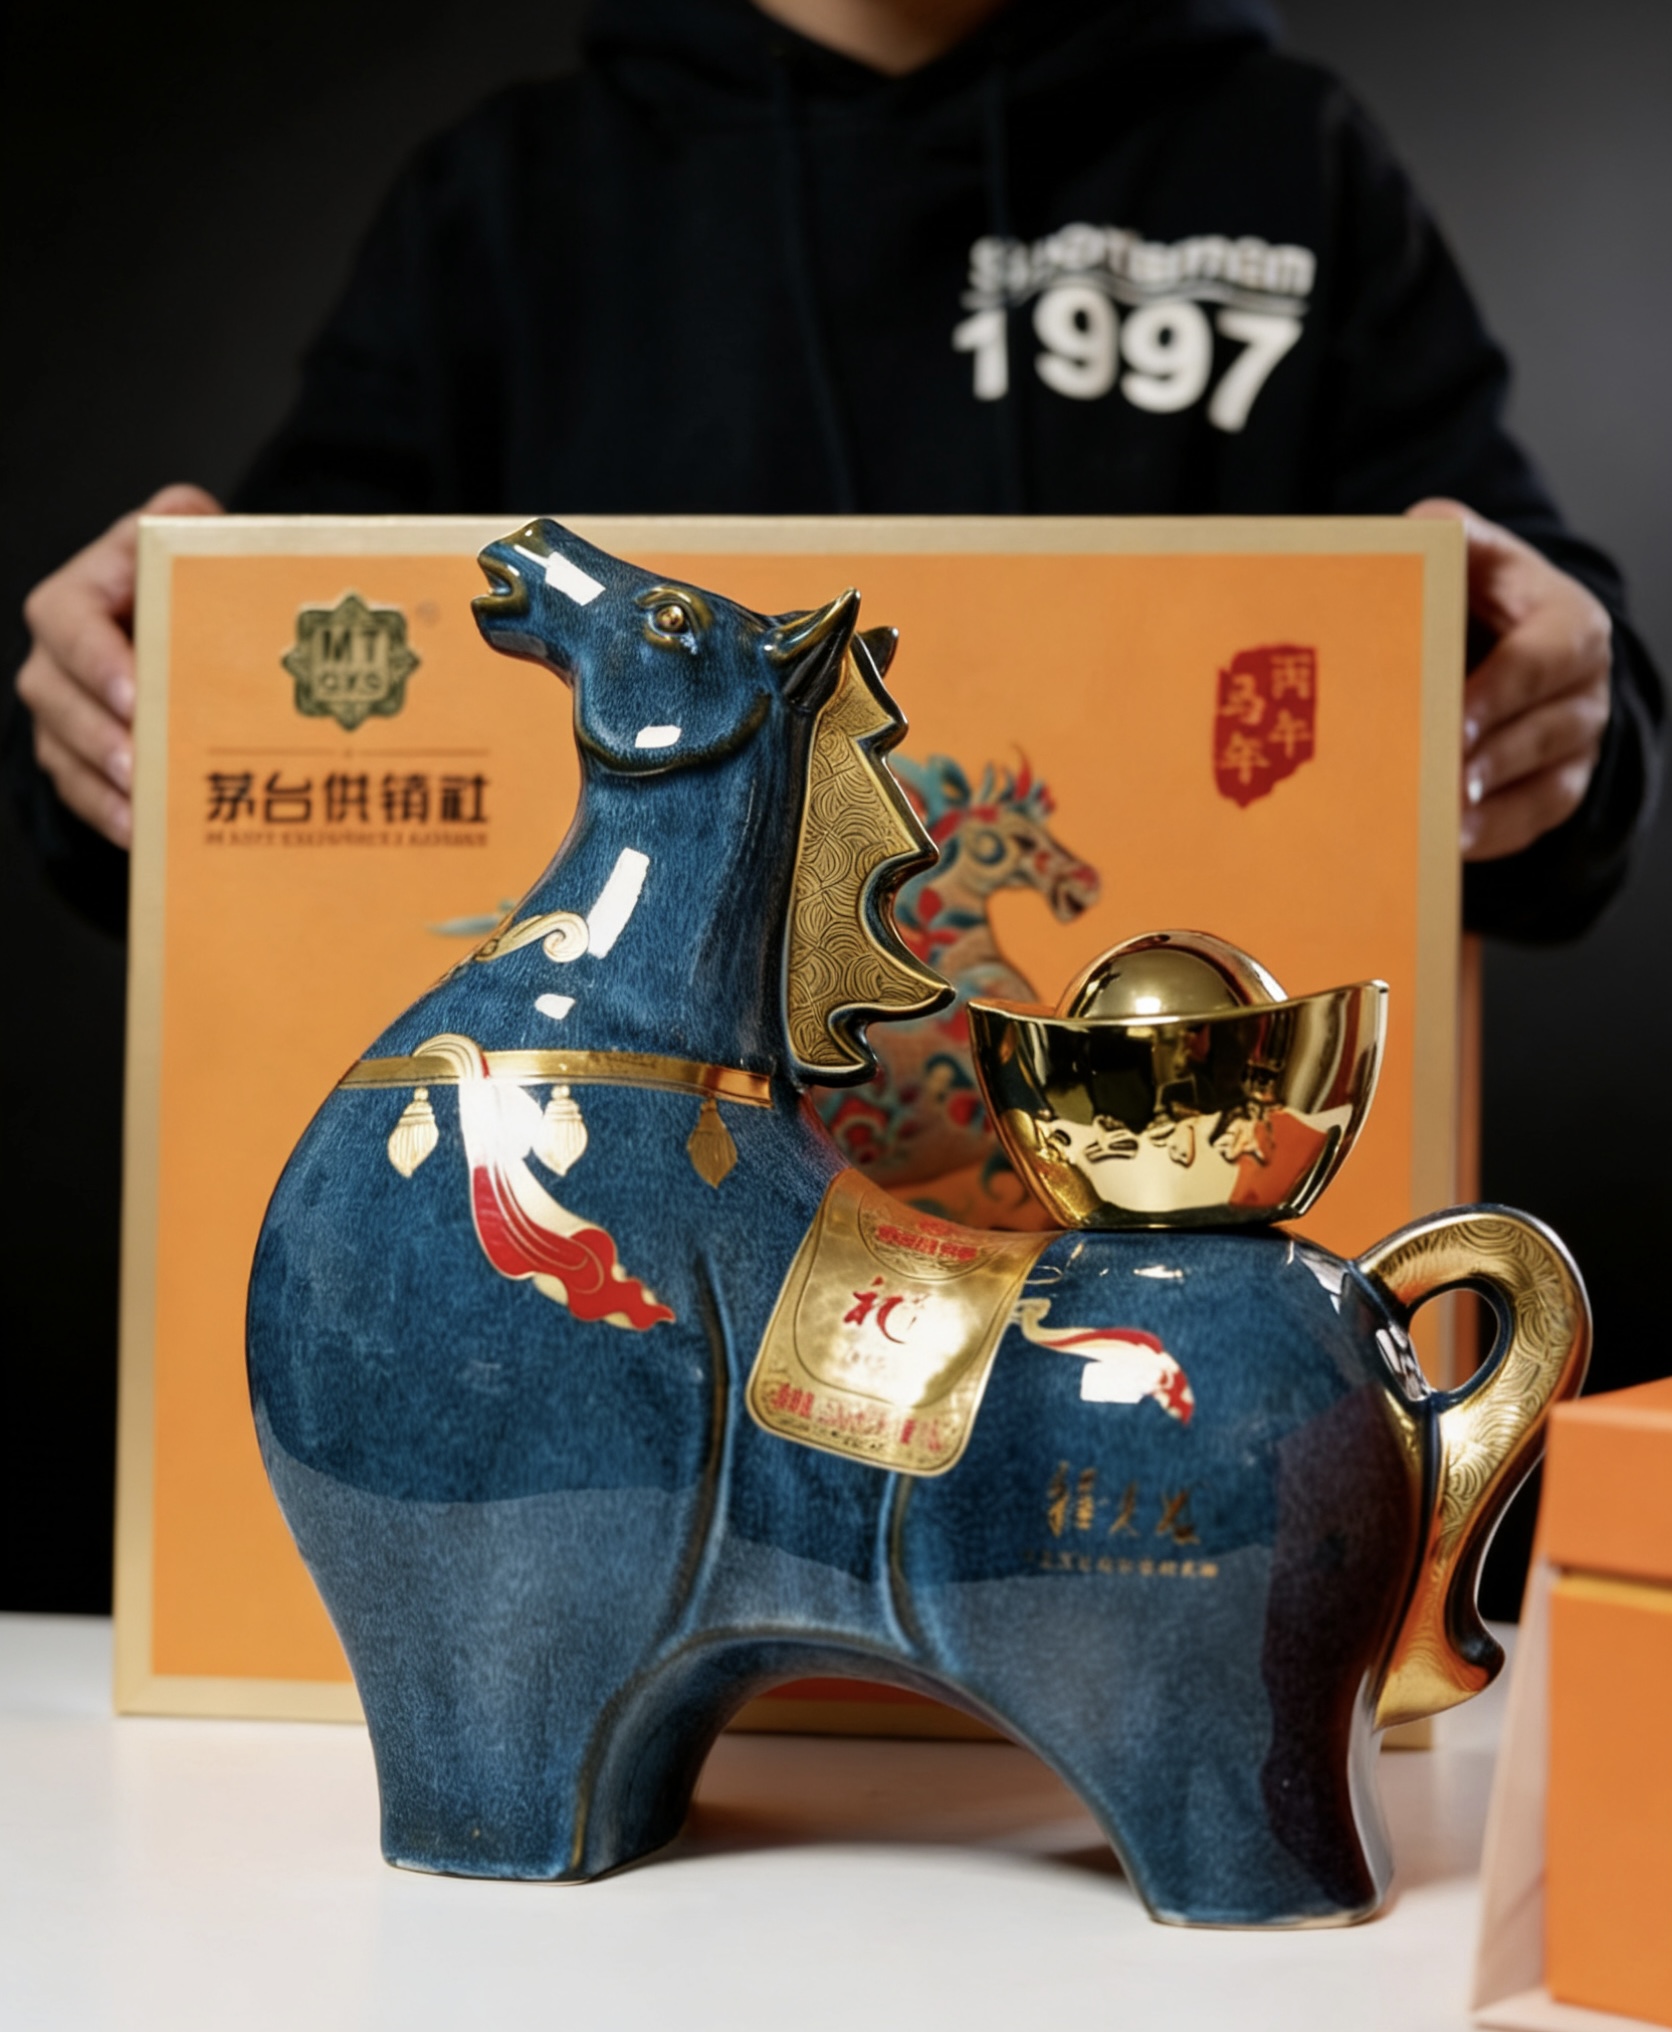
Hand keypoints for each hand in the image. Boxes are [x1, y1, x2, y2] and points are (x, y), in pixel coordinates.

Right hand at [17, 482, 221, 846]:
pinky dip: (110, 815)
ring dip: (104, 780)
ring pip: (63, 747)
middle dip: (98, 732)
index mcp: (81, 595)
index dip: (96, 658)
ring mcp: (63, 708)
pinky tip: (144, 836)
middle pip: (57, 694)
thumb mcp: (184, 542)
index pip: (68, 620)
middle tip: (141, 762)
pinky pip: (78, 791)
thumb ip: (184, 523)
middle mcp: (58, 652)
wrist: (181, 631)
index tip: (133, 692)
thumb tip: (188, 514)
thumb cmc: (185, 586)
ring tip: (146, 800)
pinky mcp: (74, 755)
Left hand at [1407, 498, 1612, 861]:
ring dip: (1490, 804)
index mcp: (1569, 621)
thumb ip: (1449, 537)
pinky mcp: (1558, 785)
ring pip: (1546, 781)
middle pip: (1546, 728)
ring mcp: (1578, 741)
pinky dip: (1494, 834)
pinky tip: (1449, 845)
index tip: (1452, 719)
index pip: (1542, 657)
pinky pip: (1536, 819)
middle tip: (1438, 780)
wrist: (1506, 637)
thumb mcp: (1471, 554)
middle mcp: (1585, 686)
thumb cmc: (1478, 592)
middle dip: (1491, 757)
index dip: (1499, 692)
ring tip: (1438, 820)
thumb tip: (1417, 532)